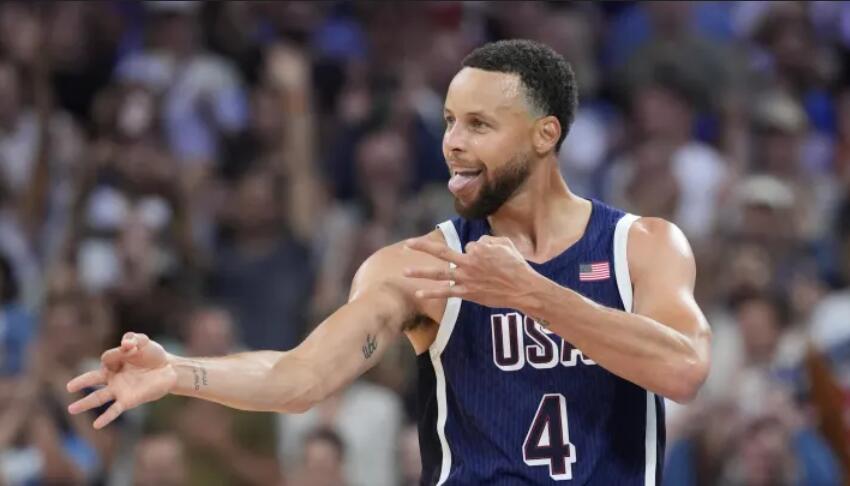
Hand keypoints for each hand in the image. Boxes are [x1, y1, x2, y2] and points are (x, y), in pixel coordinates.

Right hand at [66, 332, 176, 428]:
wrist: (169, 368)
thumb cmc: (152, 354)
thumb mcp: (144, 342)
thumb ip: (133, 339)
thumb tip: (126, 345)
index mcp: (113, 362)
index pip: (106, 358)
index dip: (118, 352)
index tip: (130, 347)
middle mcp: (113, 377)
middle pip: (93, 379)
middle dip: (81, 382)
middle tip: (68, 387)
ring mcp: (119, 390)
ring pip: (99, 397)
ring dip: (85, 403)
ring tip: (71, 409)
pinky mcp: (129, 400)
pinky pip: (115, 410)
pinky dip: (106, 417)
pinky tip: (96, 425)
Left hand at [403, 235, 542, 308]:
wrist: (523, 288)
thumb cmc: (517, 266)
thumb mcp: (506, 244)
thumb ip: (489, 240)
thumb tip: (477, 243)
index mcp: (478, 248)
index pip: (468, 246)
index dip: (476, 252)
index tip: (488, 260)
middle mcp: (468, 262)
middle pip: (441, 252)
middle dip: (422, 247)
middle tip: (407, 244)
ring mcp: (466, 278)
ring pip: (439, 273)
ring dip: (420, 272)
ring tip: (404, 271)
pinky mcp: (467, 293)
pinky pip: (446, 293)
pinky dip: (432, 293)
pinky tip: (418, 294)